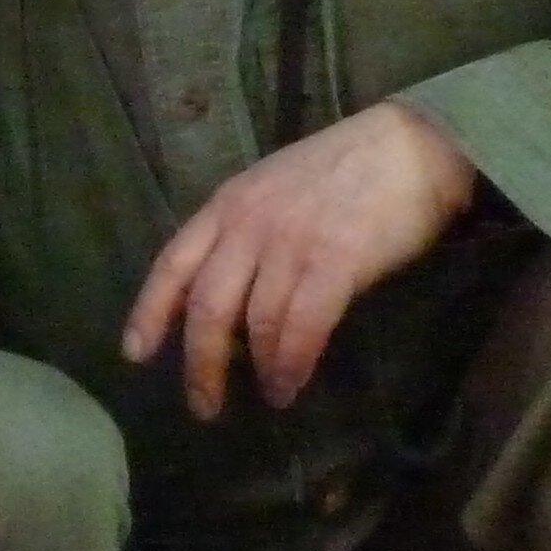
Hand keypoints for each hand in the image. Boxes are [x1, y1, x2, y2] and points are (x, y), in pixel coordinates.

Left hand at [122, 99, 479, 419]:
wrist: (414, 145)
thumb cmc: (345, 170)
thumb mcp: (272, 189)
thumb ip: (243, 235)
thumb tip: (229, 302)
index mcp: (227, 204)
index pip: (172, 265)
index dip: (150, 313)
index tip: (135, 354)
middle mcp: (249, 224)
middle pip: (208, 306)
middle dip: (201, 363)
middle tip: (204, 405)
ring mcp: (291, 242)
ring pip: (256, 323)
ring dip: (260, 369)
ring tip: (271, 394)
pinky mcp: (336, 260)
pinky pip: (301, 325)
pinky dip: (292, 361)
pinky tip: (291, 382)